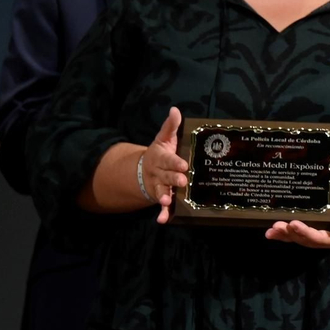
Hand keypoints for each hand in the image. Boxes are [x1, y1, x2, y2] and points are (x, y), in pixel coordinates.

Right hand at [143, 107, 189, 223]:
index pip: (168, 159)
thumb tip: (175, 109)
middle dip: (173, 179)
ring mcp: (158, 186)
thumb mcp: (165, 139)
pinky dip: (162, 214)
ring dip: (163, 197)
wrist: (145, 170)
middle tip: (183, 182)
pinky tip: (163, 220)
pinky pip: (160, 207)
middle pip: (166, 177)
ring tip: (166, 202)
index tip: (184, 165)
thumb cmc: (161, 153)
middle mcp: (158, 173)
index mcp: (160, 158)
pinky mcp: (161, 197)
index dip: (175, 162)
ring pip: (161, 192)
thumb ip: (170, 126)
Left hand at [265, 190, 329, 248]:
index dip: (305, 232)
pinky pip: (295, 235)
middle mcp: (323, 240)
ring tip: (271, 230)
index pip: (319, 237)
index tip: (294, 224)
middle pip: (305, 240)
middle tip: (277, 225)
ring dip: (284, 235)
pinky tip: (271, 231)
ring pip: (298, 239)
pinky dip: (283, 234)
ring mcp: (316, 237)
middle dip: (290, 234)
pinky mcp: (310, 232)